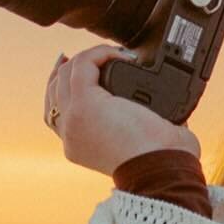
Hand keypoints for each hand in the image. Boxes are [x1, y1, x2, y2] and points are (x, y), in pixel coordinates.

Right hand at [45, 42, 201, 175]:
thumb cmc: (164, 162)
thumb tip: (167, 108)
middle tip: (98, 55)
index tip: (83, 69)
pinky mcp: (85, 104)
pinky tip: (120, 54)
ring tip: (115, 55)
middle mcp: (71, 134)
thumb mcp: (148, 142)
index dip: (65, 88)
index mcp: (81, 146)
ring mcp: (75, 118)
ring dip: (88, 58)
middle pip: (56, 90)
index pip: (58, 112)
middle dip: (71, 68)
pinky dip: (98, 53)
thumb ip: (146, 124)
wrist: (162, 170)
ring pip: (65, 75)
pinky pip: (83, 65)